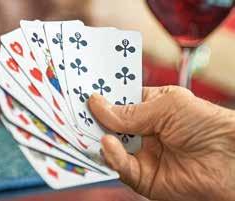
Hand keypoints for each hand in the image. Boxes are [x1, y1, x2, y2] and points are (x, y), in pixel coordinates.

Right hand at [88, 86, 234, 200]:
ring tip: (86, 127)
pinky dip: (113, 156)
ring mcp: (141, 154)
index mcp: (149, 108)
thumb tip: (97, 104)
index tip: (82, 92)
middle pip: (110, 126)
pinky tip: (108, 143)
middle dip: (93, 120)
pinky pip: (121, 167)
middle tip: (72, 111)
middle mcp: (142, 131)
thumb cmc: (205, 123)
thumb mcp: (166, 106)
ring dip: (97, 138)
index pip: (118, 102)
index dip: (102, 98)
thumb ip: (130, 111)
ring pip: (110, 147)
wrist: (231, 160)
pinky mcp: (142, 177)